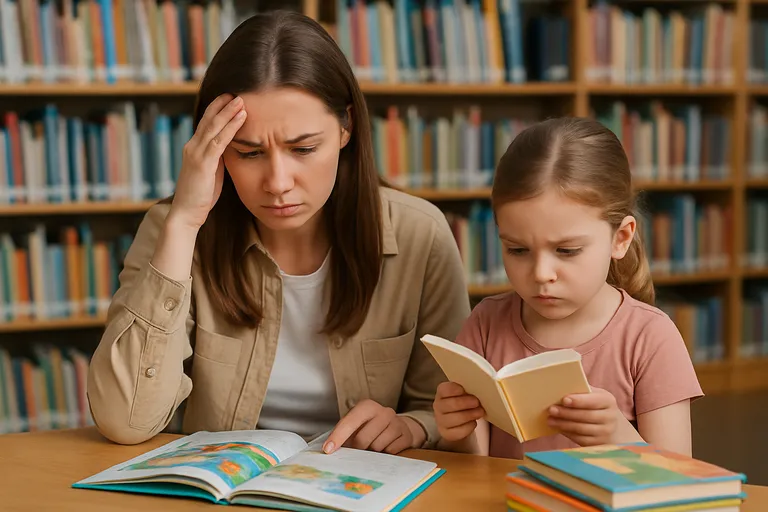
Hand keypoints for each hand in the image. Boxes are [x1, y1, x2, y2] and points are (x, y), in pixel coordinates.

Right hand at [170, 93, 246, 229]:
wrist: (186, 214)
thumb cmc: (201, 196)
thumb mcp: (211, 172)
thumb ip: (218, 159)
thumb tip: (231, 148)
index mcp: (194, 148)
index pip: (206, 123)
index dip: (217, 109)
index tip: (230, 98)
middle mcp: (192, 147)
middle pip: (209, 119)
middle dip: (223, 104)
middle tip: (237, 92)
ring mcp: (196, 154)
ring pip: (214, 126)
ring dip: (229, 112)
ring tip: (241, 100)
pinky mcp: (203, 163)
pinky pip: (219, 141)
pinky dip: (231, 127)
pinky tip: (241, 118)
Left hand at [323, 400, 422, 454]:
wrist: (399, 427)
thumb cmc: (371, 427)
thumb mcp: (358, 425)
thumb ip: (344, 434)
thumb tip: (329, 449)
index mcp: (367, 406)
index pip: (349, 422)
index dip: (337, 437)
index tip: (328, 450)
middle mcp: (383, 412)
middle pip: (362, 439)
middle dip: (357, 449)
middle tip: (359, 449)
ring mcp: (397, 423)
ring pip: (377, 447)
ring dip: (373, 452)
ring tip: (375, 446)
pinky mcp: (406, 435)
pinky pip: (390, 452)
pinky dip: (386, 454)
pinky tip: (387, 447)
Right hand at [433, 382, 484, 442]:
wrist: (458, 421)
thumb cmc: (465, 402)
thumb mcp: (465, 393)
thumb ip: (469, 388)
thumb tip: (483, 384)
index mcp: (442, 392)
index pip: (444, 389)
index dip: (453, 389)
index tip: (463, 390)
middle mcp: (438, 406)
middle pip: (450, 404)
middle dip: (465, 403)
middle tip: (477, 402)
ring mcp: (441, 421)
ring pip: (454, 419)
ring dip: (469, 415)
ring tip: (480, 412)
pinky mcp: (446, 433)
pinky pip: (458, 431)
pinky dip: (468, 427)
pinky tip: (474, 422)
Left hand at [547, 387, 623, 445]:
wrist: (614, 427)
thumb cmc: (597, 406)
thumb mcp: (594, 395)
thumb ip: (581, 391)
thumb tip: (560, 387)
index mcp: (608, 401)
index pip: (593, 401)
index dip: (579, 401)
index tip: (564, 399)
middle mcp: (609, 417)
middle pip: (586, 416)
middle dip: (566, 413)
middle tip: (551, 409)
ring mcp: (605, 432)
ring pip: (581, 429)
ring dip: (563, 424)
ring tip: (550, 420)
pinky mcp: (599, 444)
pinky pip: (581, 439)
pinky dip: (567, 433)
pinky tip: (558, 428)